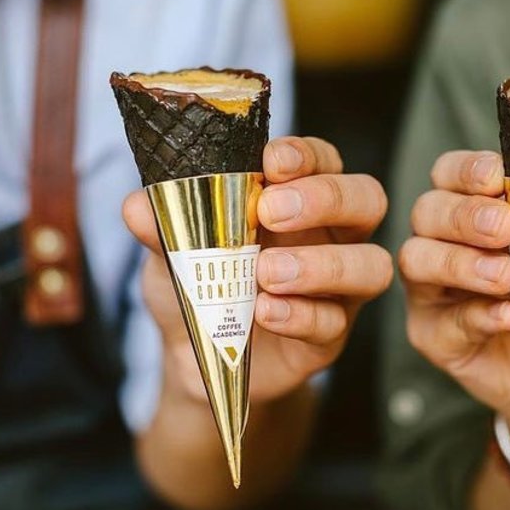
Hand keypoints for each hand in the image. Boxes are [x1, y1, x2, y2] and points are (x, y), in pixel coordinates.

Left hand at [123, 136, 391, 406]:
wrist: (193, 355)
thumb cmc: (196, 283)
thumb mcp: (169, 252)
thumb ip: (162, 227)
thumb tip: (138, 205)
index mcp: (298, 197)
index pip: (325, 159)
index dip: (307, 154)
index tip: (271, 161)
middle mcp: (330, 235)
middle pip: (368, 199)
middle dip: (327, 198)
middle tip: (271, 211)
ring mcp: (337, 287)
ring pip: (372, 264)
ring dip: (322, 264)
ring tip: (268, 272)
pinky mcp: (330, 336)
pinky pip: (335, 323)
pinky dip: (300, 315)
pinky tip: (265, 313)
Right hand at [399, 150, 509, 475]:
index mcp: (481, 211)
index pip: (454, 173)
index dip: (467, 169)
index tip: (498, 177)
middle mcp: (448, 243)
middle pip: (428, 210)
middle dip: (464, 215)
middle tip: (506, 229)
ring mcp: (436, 291)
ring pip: (417, 259)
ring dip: (460, 262)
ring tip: (507, 278)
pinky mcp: (435, 336)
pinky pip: (440, 320)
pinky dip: (473, 314)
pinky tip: (508, 317)